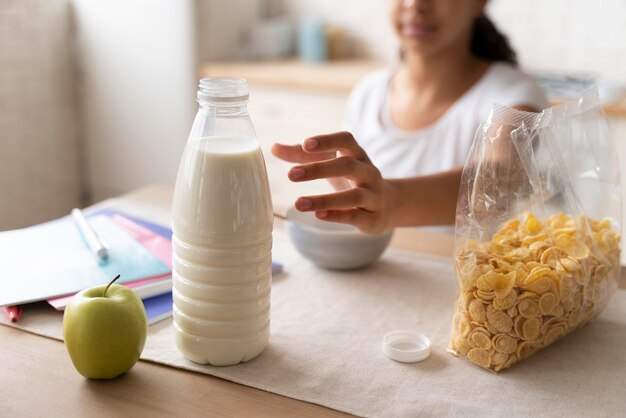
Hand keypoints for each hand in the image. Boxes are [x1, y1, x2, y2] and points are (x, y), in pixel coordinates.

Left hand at [271, 132, 395, 233]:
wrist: (388, 206)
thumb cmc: (352, 180)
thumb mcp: (332, 164)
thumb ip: (303, 156)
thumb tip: (274, 148)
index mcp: (358, 155)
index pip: (346, 141)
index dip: (327, 141)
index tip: (306, 144)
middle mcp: (369, 172)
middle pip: (348, 166)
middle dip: (319, 169)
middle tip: (291, 175)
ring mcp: (373, 195)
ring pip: (353, 196)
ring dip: (325, 199)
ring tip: (298, 203)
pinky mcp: (373, 218)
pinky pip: (356, 216)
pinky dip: (337, 215)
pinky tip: (318, 216)